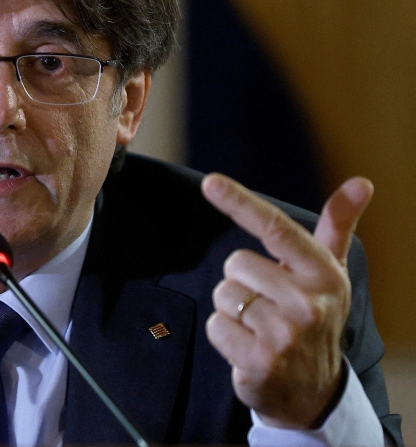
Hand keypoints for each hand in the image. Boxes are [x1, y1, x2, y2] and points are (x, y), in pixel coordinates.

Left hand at [200, 173, 373, 428]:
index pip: (276, 229)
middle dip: (241, 281)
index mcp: (324, 274)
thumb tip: (361, 181)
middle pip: (235, 264)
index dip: (241, 202)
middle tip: (267, 303)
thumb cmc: (314, 317)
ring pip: (223, 295)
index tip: (210, 182)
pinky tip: (247, 346)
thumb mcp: (328, 272)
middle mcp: (309, 303)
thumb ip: (337, 225)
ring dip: (231, 309)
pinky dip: (223, 335)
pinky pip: (215, 326)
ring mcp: (286, 335)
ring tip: (258, 326)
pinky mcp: (260, 361)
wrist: (313, 390)